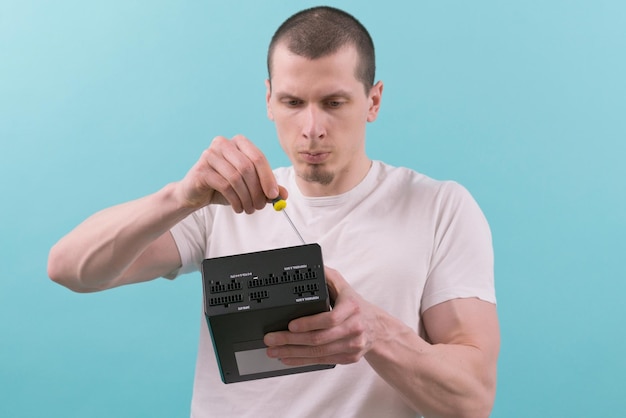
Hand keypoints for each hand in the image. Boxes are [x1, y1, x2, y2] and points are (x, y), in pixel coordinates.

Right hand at [175, 135, 285, 212]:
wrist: (195, 194)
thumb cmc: (224, 187)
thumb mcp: (249, 187)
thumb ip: (266, 188)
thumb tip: (284, 195)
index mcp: (238, 143)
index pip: (258, 157)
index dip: (268, 177)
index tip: (274, 195)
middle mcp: (223, 144)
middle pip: (248, 167)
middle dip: (257, 190)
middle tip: (261, 206)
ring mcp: (210, 155)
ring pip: (236, 177)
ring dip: (246, 197)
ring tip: (249, 209)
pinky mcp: (202, 169)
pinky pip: (224, 185)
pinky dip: (235, 200)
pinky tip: (238, 208)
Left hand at [264, 266, 382, 365]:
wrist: (377, 329)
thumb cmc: (356, 306)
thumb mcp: (345, 287)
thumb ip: (328, 276)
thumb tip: (312, 266)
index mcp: (352, 308)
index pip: (330, 319)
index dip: (308, 323)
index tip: (290, 324)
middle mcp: (354, 328)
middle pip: (319, 339)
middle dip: (291, 340)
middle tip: (271, 339)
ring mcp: (352, 346)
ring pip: (318, 353)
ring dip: (293, 353)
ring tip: (274, 350)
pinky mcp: (348, 358)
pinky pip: (322, 361)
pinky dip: (302, 361)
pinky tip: (288, 358)